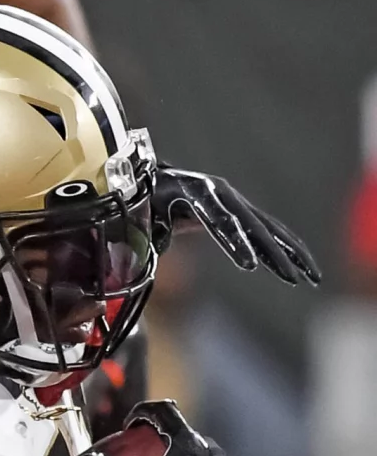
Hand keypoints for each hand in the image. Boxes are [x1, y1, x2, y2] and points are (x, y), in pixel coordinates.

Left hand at [151, 166, 320, 285]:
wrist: (158, 176)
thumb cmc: (147, 195)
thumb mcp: (144, 207)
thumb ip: (151, 226)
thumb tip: (156, 248)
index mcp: (199, 192)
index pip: (220, 221)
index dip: (235, 242)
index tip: (250, 264)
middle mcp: (224, 194)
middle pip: (253, 227)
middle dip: (274, 254)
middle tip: (291, 279)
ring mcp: (237, 202)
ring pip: (270, 229)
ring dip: (291, 254)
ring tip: (311, 278)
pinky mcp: (242, 211)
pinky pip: (269, 231)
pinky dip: (287, 248)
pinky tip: (302, 268)